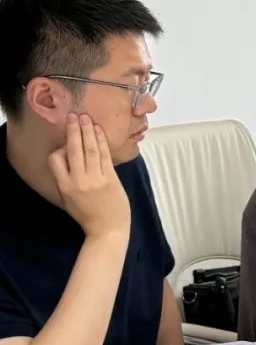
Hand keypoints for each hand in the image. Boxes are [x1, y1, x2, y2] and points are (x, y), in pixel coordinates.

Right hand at [48, 113, 129, 238]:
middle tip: (73, 115)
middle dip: (73, 130)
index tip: (65, 141)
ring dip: (88, 131)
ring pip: (90, 149)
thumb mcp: (69, 199)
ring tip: (86, 117)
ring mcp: (95, 179)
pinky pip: (105, 155)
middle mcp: (78, 181)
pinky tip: (99, 131)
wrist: (108, 230)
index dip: (60, 148)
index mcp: (64, 187)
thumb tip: (68, 159)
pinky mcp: (111, 179)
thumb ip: (67, 180)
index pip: (56, 160)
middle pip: (74, 150)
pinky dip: (102, 141)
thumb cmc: (88, 215)